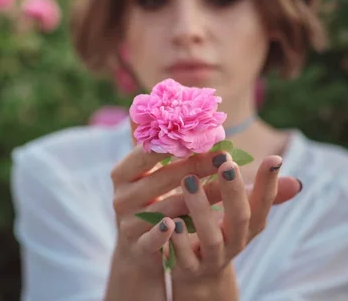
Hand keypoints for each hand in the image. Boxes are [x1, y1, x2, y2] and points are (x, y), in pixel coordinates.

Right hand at [106, 144, 237, 299]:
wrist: (137, 248)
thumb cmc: (147, 200)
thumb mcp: (143, 172)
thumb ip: (149, 141)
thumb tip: (153, 100)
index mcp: (122, 173)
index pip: (147, 152)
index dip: (176, 142)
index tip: (204, 133)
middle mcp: (121, 196)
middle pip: (162, 178)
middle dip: (196, 166)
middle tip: (224, 156)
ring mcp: (127, 223)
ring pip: (166, 208)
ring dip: (198, 198)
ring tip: (226, 188)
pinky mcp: (137, 247)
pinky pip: (152, 238)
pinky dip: (163, 232)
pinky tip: (180, 224)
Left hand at [169, 153, 300, 299]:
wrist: (200, 276)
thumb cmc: (222, 232)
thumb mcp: (241, 213)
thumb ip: (256, 190)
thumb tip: (283, 164)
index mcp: (250, 225)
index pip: (263, 203)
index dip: (269, 183)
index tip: (274, 158)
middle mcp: (236, 242)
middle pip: (240, 218)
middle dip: (234, 191)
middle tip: (227, 164)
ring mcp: (213, 258)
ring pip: (211, 237)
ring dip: (200, 209)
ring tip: (188, 180)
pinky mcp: (190, 269)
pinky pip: (185, 257)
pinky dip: (179, 240)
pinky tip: (171, 221)